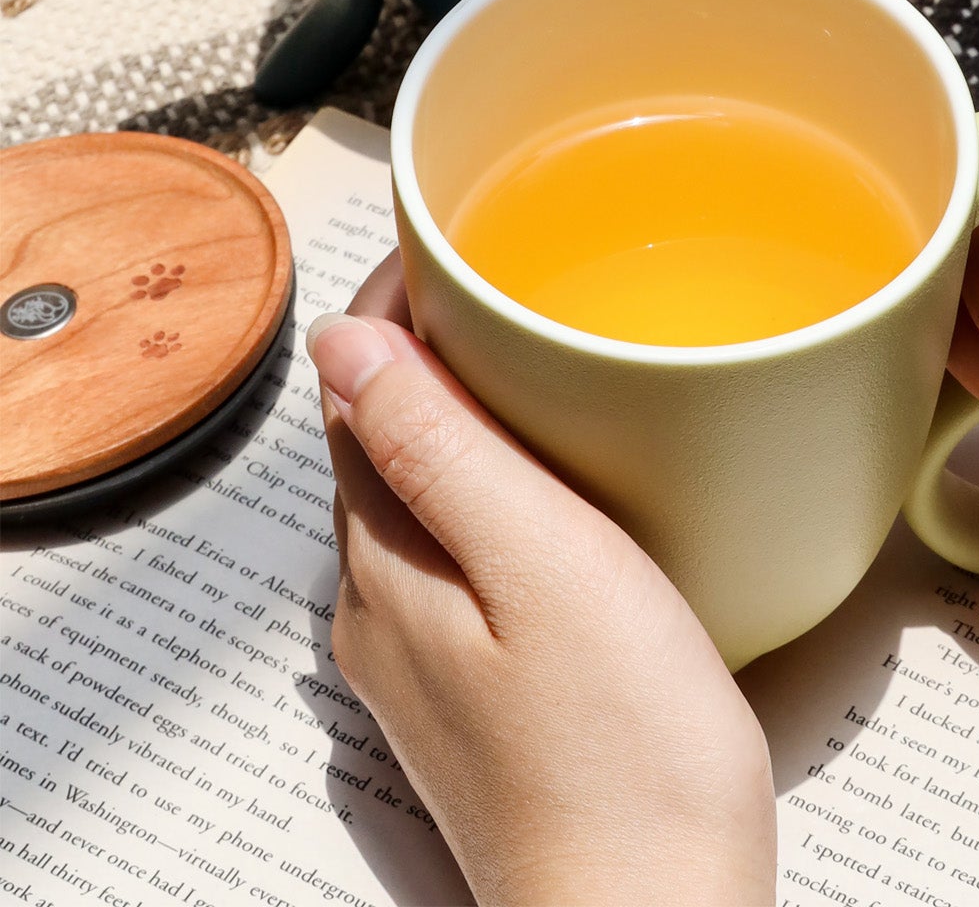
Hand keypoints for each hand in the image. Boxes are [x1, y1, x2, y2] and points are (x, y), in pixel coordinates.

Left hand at [308, 253, 775, 905]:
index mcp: (387, 564)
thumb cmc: (622, 746)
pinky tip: (550, 483)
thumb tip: (345, 342)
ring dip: (453, 416)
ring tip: (536, 362)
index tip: (456, 243)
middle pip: (376, 441)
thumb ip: (439, 452)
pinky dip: (483, 485)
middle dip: (423, 351)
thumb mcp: (542, 564)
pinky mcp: (475, 686)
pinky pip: (454, 549)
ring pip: (415, 494)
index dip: (395, 307)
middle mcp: (382, 606)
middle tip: (508, 285)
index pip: (355, 393)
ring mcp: (423, 654)